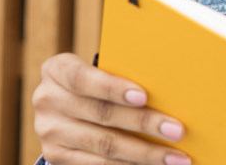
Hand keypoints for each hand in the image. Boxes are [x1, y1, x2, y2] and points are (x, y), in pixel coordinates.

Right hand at [32, 52, 191, 164]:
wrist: (63, 110)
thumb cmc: (93, 84)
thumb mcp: (95, 72)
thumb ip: (118, 76)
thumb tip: (168, 89)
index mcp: (56, 70)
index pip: (83, 79)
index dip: (113, 88)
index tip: (144, 96)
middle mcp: (47, 100)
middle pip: (101, 114)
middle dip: (143, 123)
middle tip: (177, 130)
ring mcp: (49, 132)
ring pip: (104, 145)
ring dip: (145, 153)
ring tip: (175, 157)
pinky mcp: (57, 157)